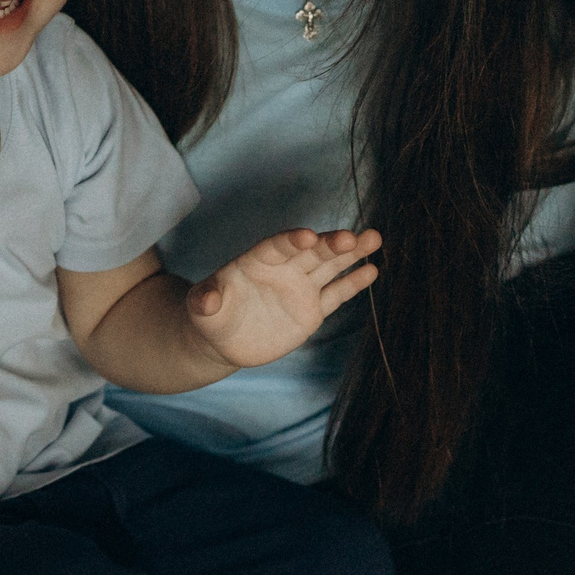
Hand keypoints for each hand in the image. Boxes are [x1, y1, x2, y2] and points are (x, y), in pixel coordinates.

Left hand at [190, 229, 380, 369]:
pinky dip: (353, 283)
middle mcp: (283, 268)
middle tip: (351, 237)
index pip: (277, 246)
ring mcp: (300, 287)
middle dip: (330, 244)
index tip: (308, 236)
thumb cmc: (211, 316)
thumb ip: (205, 300)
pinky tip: (372, 270)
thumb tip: (206, 299)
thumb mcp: (201, 308)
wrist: (227, 338)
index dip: (291, 241)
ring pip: (329, 267)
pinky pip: (335, 294)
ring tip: (374, 238)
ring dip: (351, 254)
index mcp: (257, 260)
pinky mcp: (312, 310)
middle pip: (310, 253)